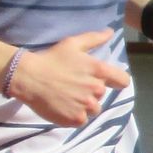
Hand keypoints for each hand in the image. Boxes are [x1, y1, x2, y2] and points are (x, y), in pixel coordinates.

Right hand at [9, 30, 130, 125]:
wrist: (29, 78)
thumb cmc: (51, 59)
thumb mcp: (73, 44)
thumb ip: (95, 38)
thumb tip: (110, 32)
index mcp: (99, 71)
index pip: (123, 81)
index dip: (116, 81)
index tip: (107, 81)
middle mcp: (97, 90)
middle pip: (102, 94)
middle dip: (91, 91)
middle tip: (74, 85)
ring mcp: (87, 106)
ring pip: (93, 109)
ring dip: (84, 105)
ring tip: (68, 97)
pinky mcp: (76, 119)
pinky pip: (82, 120)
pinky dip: (74, 116)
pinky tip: (63, 106)